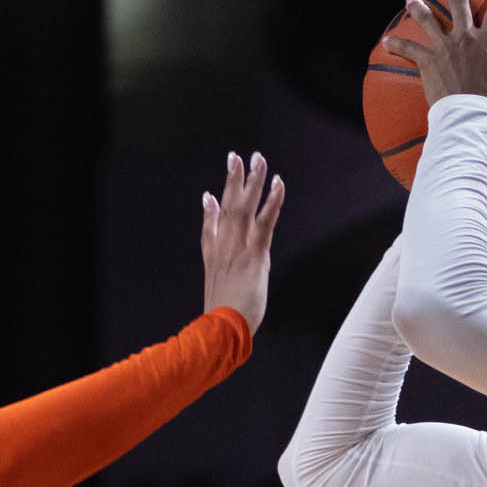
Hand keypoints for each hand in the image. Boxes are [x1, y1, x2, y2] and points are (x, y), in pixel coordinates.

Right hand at [201, 150, 285, 335]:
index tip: (208, 195)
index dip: (209, 211)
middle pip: (227, 207)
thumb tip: (229, 280)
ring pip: (245, 206)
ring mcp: (238, 248)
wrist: (222, 329)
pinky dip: (272, 200)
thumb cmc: (223, 321)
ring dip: (252, 180)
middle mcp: (223, 248)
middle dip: (231, 181)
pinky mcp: (254, 253)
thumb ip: (223, 284)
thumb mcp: (218, 298)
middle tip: (235, 157)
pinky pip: (265, 220)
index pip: (210, 230)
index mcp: (213, 260)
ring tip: (258, 158)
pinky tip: (277, 183)